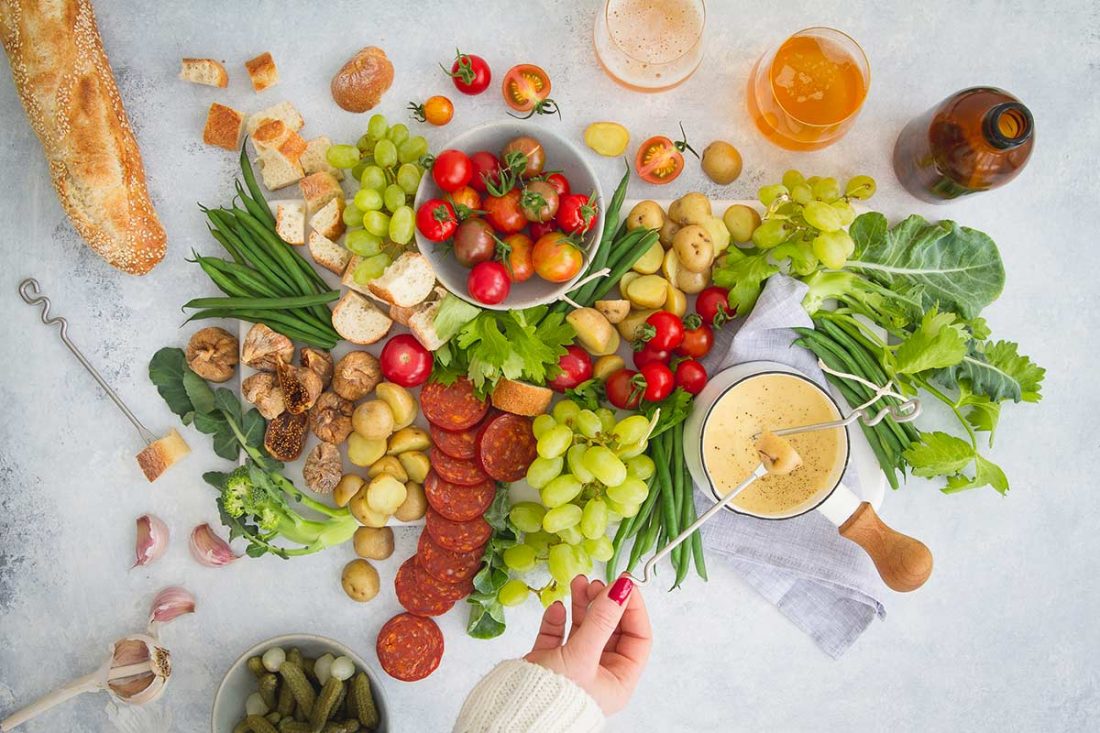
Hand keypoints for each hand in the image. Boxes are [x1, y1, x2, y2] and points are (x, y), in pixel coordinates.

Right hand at [524, 574, 651, 714]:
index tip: (623, 584)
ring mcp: (574, 667)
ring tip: (578, 583)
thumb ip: (602, 619)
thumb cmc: (553, 696)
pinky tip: (557, 608)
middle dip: (604, 603)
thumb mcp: (582, 655)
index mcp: (618, 680)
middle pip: (610, 629)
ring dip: (583, 605)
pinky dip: (558, 619)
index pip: (637, 637)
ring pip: (585, 629)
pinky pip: (559, 635)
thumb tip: (622, 588)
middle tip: (596, 583)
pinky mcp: (549, 663)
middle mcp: (599, 674)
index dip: (632, 608)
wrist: (511, 716)